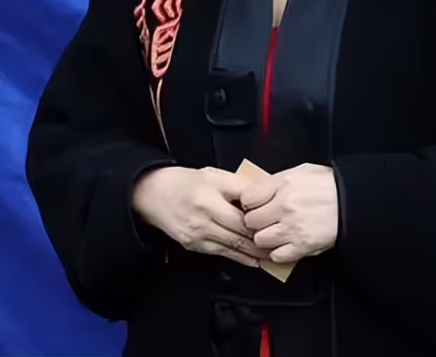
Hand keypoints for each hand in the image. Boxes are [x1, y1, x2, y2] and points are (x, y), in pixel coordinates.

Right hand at [132, 166, 268, 267]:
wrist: (153, 193)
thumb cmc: (184, 182)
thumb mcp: (215, 175)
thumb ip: (241, 185)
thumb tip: (265, 192)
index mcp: (210, 198)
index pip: (243, 216)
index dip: (263, 223)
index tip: (279, 226)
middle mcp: (203, 218)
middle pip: (240, 235)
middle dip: (262, 243)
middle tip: (282, 246)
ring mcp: (197, 234)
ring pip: (232, 248)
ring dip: (254, 255)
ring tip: (272, 257)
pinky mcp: (193, 245)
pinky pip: (221, 253)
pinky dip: (239, 258)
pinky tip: (252, 260)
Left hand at [241, 163, 337, 263]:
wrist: (354, 203)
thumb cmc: (330, 186)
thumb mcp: (301, 172)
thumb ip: (276, 181)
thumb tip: (258, 189)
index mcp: (284, 184)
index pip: (247, 198)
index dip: (249, 203)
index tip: (253, 205)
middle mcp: (285, 206)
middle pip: (250, 221)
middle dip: (255, 222)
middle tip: (263, 220)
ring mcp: (293, 228)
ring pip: (260, 240)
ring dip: (265, 238)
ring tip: (274, 232)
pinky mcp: (302, 246)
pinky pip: (276, 256)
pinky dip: (278, 253)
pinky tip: (284, 244)